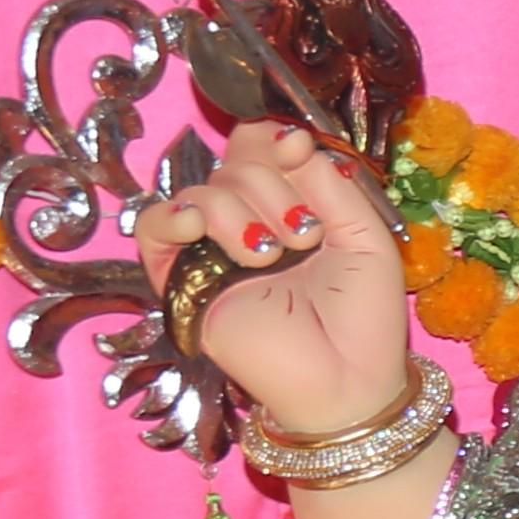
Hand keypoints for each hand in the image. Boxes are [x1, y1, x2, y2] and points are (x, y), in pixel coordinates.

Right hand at [138, 122, 412, 444]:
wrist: (348, 381)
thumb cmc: (364, 318)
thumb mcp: (366, 236)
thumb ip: (332, 184)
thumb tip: (290, 139)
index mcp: (292, 207)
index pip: (259, 147)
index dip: (272, 138)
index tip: (299, 150)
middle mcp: (248, 223)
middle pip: (234, 164)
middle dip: (274, 188)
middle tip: (304, 236)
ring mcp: (213, 252)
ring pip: (202, 191)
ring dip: (242, 212)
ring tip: (274, 255)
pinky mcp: (182, 282)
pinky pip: (153, 226)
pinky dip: (175, 215)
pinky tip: (202, 229)